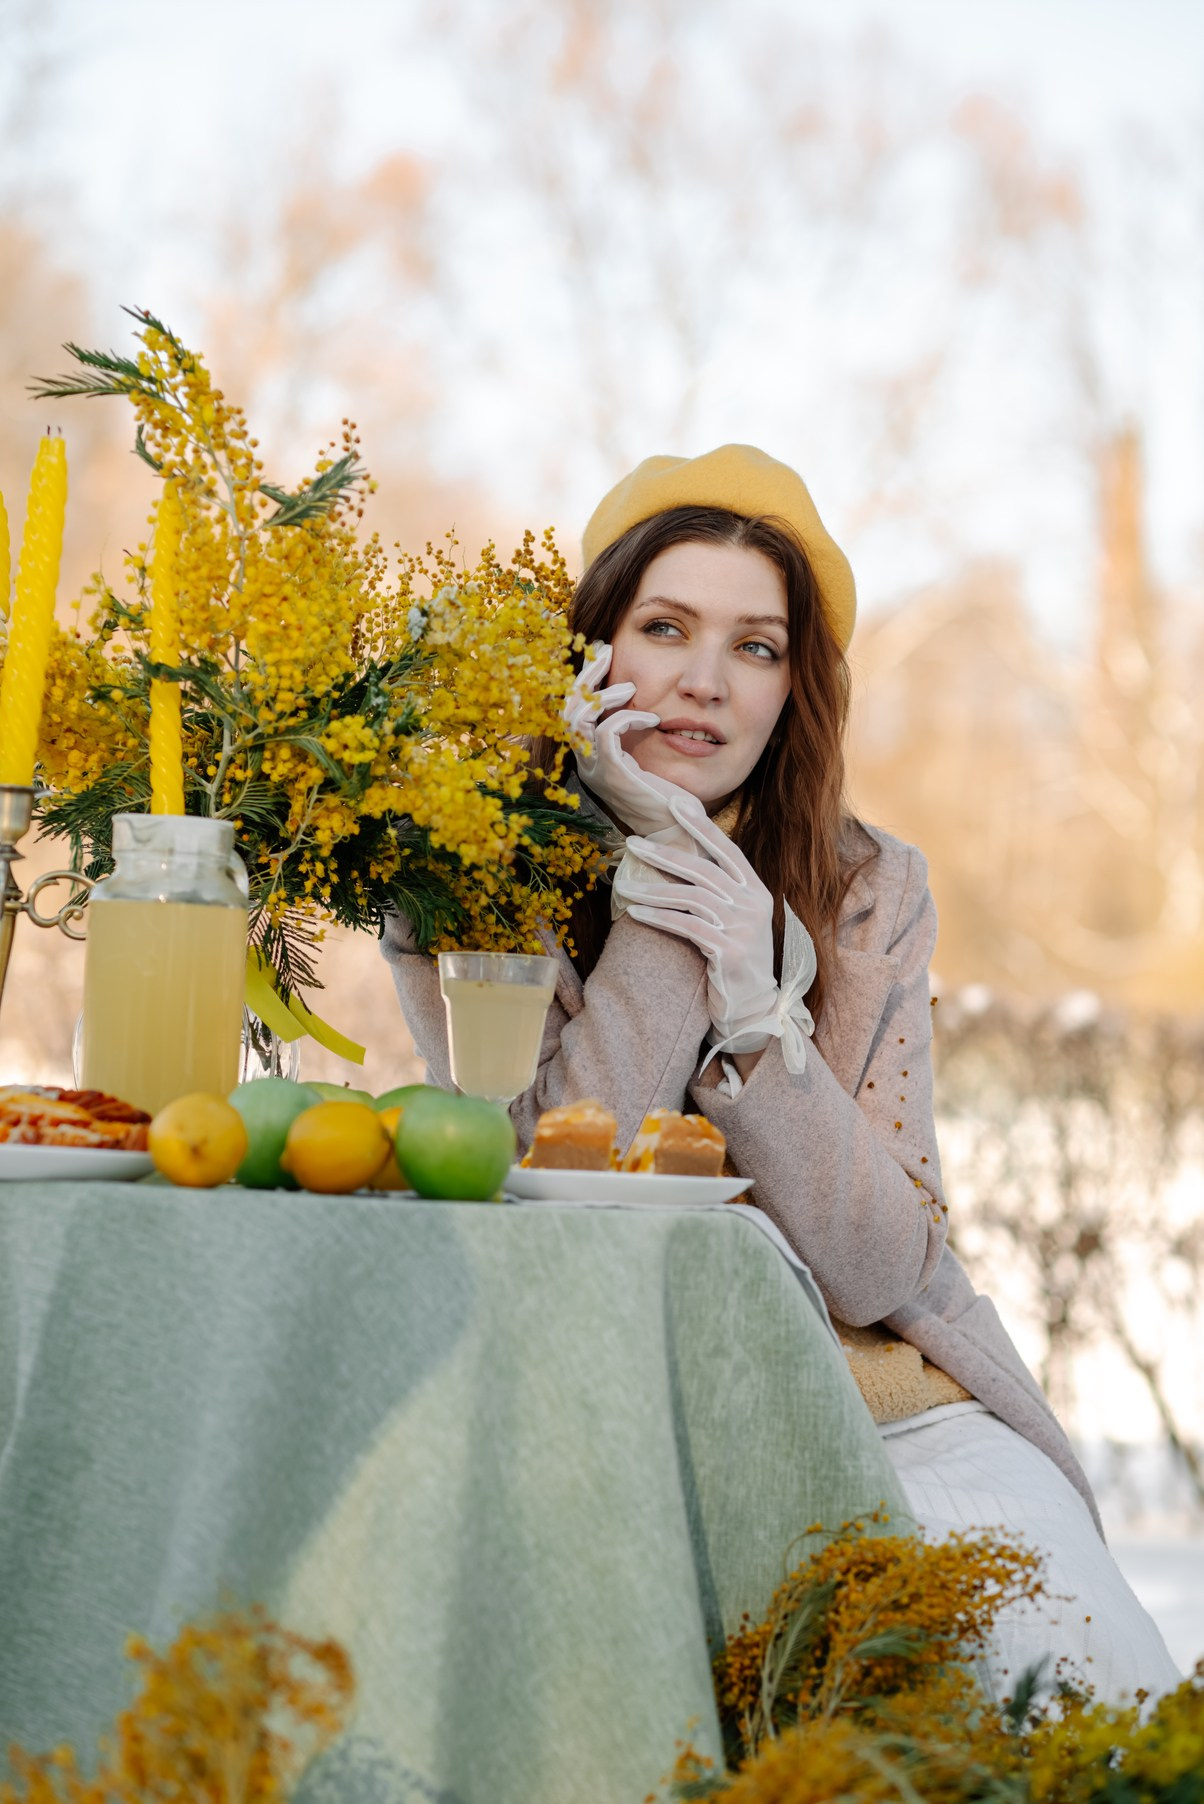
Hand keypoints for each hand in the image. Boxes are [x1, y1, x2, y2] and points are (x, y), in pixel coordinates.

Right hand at [563, 641, 690, 838]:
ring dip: (603, 696)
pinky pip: (607, 734)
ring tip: (631, 687)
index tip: (601, 653)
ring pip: (577, 718)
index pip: (572, 710)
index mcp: (590, 758)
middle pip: (567, 708)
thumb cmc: (667, 796)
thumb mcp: (646, 754)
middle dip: (585, 675)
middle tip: (605, 649)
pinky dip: (628, 718)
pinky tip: (653, 718)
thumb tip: (641, 696)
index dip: (582, 679)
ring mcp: (597, 770)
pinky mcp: (614, 775)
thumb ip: (635, 730)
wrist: (676, 832)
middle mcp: (587, 763)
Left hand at [613, 793, 816, 1071]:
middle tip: (632, 844)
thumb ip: (720, 891)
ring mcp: (743, 927)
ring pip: (690, 898)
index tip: (675, 805)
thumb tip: (685, 859)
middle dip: (664, 854)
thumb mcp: (736, 919)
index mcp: (756, 891)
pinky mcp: (728, 951)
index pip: (726, 850)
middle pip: (702, 870)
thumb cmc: (737, 960)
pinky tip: (635, 914)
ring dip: (653, 890)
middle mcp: (753, 904)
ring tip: (624, 885)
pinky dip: (659, 918)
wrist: (753, 1007)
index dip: (701, 827)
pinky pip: (686, 927)